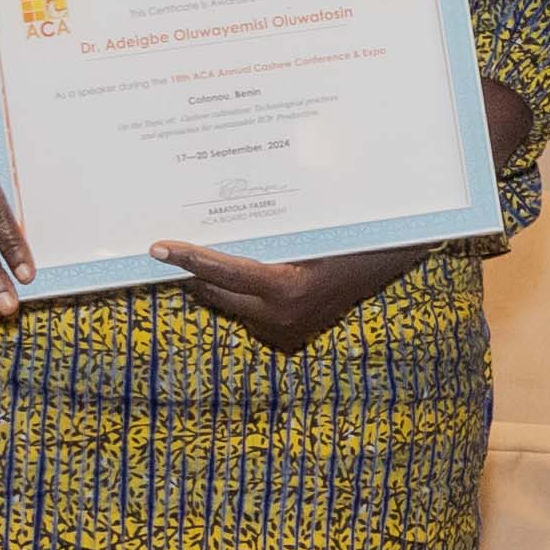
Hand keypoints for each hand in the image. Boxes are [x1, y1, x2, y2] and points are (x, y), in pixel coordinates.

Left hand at [159, 238, 424, 354]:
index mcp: (287, 288)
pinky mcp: (288, 337)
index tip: (158, 248)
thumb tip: (221, 212)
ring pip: (228, 304)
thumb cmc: (352, 233)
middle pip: (215, 292)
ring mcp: (285, 331)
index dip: (187, 259)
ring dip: (210, 283)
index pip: (223, 272)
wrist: (391, 259)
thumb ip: (268, 230)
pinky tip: (224, 274)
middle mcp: (282, 316)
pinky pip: (246, 313)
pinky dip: (234, 294)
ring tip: (188, 257)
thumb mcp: (309, 228)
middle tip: (165, 248)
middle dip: (189, 272)